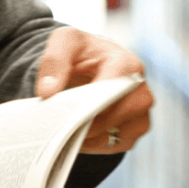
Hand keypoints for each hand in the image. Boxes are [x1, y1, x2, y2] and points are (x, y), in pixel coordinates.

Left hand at [36, 26, 152, 153]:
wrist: (91, 62)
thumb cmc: (82, 51)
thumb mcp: (64, 42)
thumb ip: (54, 61)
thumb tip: (47, 91)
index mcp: (125, 62)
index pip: (112, 88)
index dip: (89, 103)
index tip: (66, 110)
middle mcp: (139, 88)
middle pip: (119, 114)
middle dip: (88, 122)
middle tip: (62, 126)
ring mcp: (141, 110)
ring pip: (120, 133)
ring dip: (91, 137)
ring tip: (67, 131)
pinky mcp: (136, 128)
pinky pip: (119, 145)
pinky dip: (97, 144)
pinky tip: (79, 136)